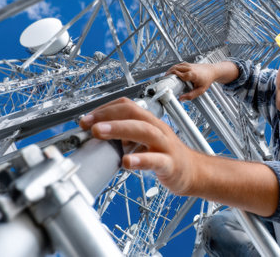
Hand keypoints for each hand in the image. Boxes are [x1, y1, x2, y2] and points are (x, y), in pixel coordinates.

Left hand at [79, 97, 198, 194]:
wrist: (194, 172)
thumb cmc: (167, 156)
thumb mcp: (145, 142)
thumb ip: (125, 137)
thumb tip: (97, 135)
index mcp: (150, 123)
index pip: (127, 106)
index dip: (105, 109)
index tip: (86, 120)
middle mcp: (158, 130)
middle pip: (134, 114)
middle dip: (108, 115)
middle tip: (87, 124)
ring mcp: (165, 146)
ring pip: (144, 131)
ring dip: (118, 129)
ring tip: (99, 133)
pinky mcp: (170, 164)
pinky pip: (155, 160)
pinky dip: (140, 160)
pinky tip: (126, 162)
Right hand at [166, 62, 215, 100]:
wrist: (213, 71)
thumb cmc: (207, 80)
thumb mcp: (200, 90)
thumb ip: (191, 95)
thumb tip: (181, 99)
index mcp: (192, 74)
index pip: (178, 75)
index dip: (172, 77)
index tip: (167, 82)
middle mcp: (189, 68)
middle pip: (175, 68)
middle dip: (168, 73)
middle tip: (164, 79)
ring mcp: (189, 65)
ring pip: (176, 65)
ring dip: (170, 70)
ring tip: (166, 76)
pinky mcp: (188, 64)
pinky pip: (179, 64)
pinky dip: (174, 68)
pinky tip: (172, 72)